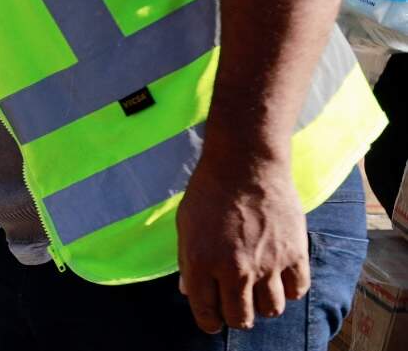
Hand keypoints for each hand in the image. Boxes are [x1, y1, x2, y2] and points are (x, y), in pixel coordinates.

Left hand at [176, 151, 308, 332]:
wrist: (245, 163)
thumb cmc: (209, 191)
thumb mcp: (186, 225)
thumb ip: (187, 261)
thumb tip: (187, 291)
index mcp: (201, 263)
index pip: (206, 313)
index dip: (209, 321)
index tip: (212, 319)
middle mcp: (234, 270)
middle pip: (240, 319)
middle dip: (235, 316)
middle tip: (235, 305)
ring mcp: (267, 264)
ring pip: (271, 310)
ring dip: (262, 305)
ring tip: (257, 290)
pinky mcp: (294, 254)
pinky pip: (298, 290)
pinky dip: (289, 289)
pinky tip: (279, 277)